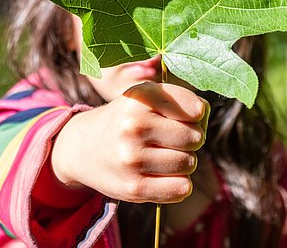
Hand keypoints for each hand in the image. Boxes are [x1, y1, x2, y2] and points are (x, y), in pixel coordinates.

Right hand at [51, 82, 208, 203]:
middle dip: (191, 139)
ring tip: (163, 155)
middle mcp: (133, 126)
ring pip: (189, 163)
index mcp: (139, 98)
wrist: (83, 147)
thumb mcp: (145, 96)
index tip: (183, 116)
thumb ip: (180, 100)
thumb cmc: (127, 119)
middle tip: (171, 138)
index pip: (195, 109)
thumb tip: (203, 114)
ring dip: (184, 161)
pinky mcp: (134, 187)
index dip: (196, 114)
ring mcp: (132, 158)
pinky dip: (180, 183)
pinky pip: (181, 188)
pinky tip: (163, 174)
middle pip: (195, 138)